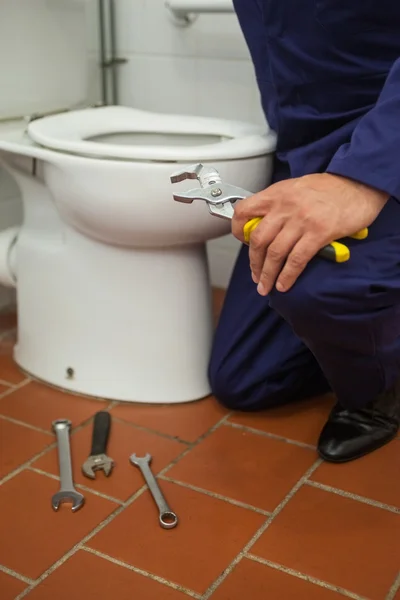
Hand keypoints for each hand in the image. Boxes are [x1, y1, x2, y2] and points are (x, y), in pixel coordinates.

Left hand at [232, 173, 388, 294]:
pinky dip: (287, 276)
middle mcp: (285, 207)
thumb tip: (264, 225)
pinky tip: (283, 284)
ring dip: (267, 274)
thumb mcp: (296, 187)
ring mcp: (301, 220)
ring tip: (266, 286)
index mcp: (277, 193)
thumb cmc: (330, 188)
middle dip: (254, 262)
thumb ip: (278, 204)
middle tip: (256, 275)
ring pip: (275, 254)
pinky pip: (296, 260)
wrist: (359, 184)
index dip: (238, 230)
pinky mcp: (318, 233)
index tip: (242, 242)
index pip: (244, 211)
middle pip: (259, 240)